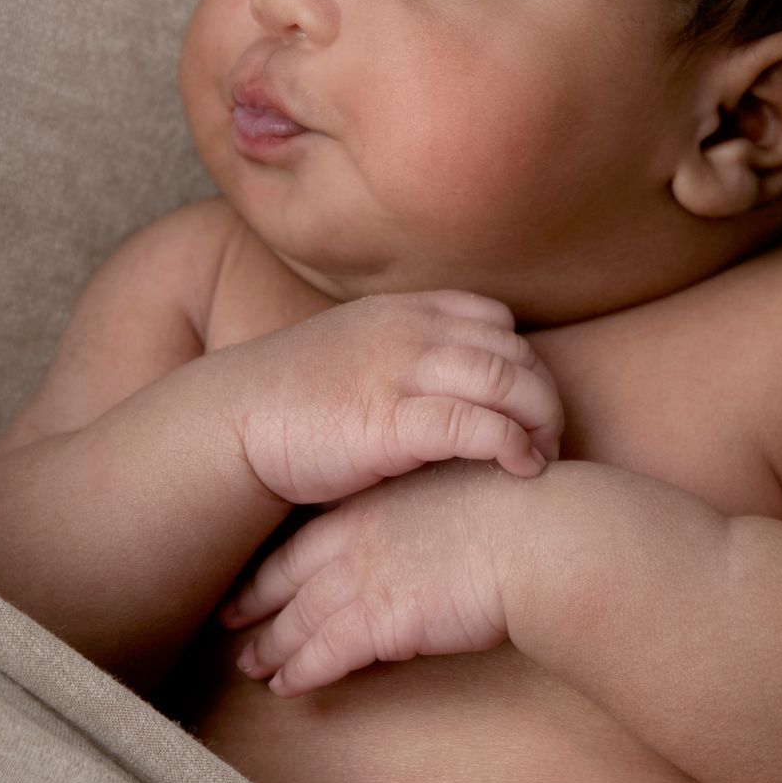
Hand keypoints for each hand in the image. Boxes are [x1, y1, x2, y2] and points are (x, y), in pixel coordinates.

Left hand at [216, 461, 519, 693]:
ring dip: (271, 648)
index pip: (306, 540)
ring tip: (250, 669)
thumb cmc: (521, 517)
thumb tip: (425, 544)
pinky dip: (299, 672)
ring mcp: (364, 580)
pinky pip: (324, 654)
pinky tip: (285, 688)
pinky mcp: (380, 620)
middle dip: (254, 605)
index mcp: (374, 507)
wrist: (540, 536)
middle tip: (228, 624)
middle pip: (286, 579)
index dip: (274, 566)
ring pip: (298, 621)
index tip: (251, 580)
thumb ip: (426, 524)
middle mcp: (358, 542)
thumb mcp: (458, 502)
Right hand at [218, 290, 563, 507]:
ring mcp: (402, 372)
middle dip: (544, 399)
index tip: (525, 411)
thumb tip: (456, 390)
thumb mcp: (358, 355)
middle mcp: (411, 332)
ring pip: (509, 381)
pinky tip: (522, 470)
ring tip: (542, 459)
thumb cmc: (295, 403)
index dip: (523, 365)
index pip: (496, 321)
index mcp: (404, 311)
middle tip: (549, 443)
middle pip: (515, 352)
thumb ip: (408, 358)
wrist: (233, 425)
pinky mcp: (393, 422)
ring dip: (541, 423)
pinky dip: (513, 445)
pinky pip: (477, 424)